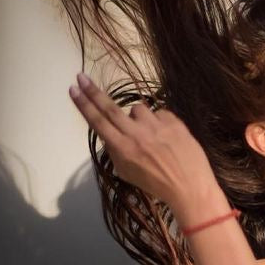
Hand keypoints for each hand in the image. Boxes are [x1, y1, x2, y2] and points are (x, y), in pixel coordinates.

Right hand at [68, 71, 216, 207]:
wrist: (191, 188)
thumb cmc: (157, 185)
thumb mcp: (128, 174)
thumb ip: (116, 151)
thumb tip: (109, 133)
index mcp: (123, 149)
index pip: (98, 122)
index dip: (84, 105)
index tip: (73, 90)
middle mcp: (137, 134)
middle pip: (110, 108)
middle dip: (93, 92)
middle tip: (81, 77)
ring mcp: (156, 126)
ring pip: (137, 109)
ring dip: (138, 118)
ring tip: (149, 135)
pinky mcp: (174, 121)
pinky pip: (159, 114)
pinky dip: (158, 123)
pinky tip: (166, 137)